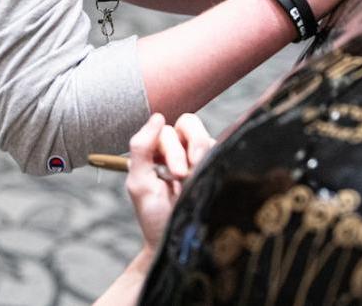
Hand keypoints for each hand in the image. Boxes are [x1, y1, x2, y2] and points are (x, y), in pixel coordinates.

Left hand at [126, 113, 213, 251]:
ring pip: (206, 136)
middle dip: (190, 145)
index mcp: (157, 150)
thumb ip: (141, 148)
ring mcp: (199, 157)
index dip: (173, 148)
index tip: (176, 174)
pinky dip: (216, 160)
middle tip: (187, 175)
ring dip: (202, 154)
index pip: (168, 130)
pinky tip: (211, 179)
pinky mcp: (217, 165)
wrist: (177, 243)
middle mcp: (179, 149)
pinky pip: (222, 149)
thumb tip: (157, 117)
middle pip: (188, 124)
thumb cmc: (155, 216)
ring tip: (197, 179)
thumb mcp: (139, 184)